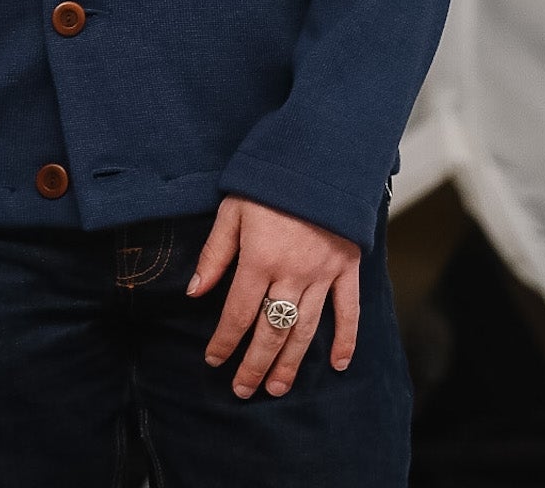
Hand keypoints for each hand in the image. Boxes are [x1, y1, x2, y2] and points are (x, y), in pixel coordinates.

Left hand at [187, 195, 360, 398]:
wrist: (320, 154)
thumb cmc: (270, 179)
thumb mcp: (233, 209)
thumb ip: (215, 253)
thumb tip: (195, 292)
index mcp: (260, 258)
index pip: (238, 313)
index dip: (224, 341)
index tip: (213, 360)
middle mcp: (292, 273)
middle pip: (271, 331)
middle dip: (254, 364)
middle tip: (243, 389)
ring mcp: (323, 273)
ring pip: (305, 330)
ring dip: (290, 363)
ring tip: (277, 388)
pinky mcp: (348, 267)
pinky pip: (349, 311)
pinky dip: (347, 340)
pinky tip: (339, 365)